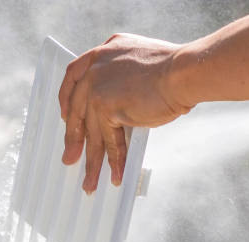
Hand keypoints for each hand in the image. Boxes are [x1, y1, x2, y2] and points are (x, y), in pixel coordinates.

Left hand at [59, 33, 193, 193]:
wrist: (183, 73)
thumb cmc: (176, 71)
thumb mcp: (141, 67)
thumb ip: (125, 80)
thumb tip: (123, 109)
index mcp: (104, 53)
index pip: (75, 75)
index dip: (67, 100)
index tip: (65, 117)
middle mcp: (96, 68)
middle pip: (77, 109)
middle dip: (74, 138)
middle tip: (70, 157)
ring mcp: (97, 87)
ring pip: (91, 131)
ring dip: (92, 160)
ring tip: (91, 181)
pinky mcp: (106, 107)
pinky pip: (109, 141)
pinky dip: (114, 161)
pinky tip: (116, 174)